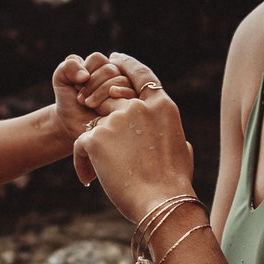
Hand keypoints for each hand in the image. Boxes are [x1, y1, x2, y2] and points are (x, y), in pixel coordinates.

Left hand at [47, 51, 128, 142]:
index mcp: (100, 66)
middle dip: (92, 84)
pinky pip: (130, 95)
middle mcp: (115, 75)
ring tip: (88, 104)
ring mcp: (124, 89)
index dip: (84, 71)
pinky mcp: (130, 104)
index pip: (97, 58)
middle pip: (110, 70)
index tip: (75, 85)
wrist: (72, 125)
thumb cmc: (68, 101)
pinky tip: (101, 106)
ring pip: (120, 81)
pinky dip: (113, 98)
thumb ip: (68, 66)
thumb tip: (85, 75)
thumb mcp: (61, 79)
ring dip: (101, 92)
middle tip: (80, 99)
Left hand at [69, 54, 192, 219]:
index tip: (114, 59)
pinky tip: (89, 177)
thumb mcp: (183, 153)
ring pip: (94, 125)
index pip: (141, 75)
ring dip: (94, 146)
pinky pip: (80, 144)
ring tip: (101, 170)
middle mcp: (139, 107)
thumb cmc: (174, 185)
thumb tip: (180, 142)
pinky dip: (82, 160)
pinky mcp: (96, 138)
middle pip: (111, 100)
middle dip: (101, 111)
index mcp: (162, 107)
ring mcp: (117, 120)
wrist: (162, 204)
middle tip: (94, 122)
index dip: (126, 64)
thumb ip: (175, 138)